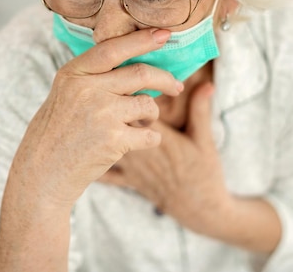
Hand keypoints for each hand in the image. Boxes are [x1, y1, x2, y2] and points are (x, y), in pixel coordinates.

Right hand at [8, 28, 183, 208]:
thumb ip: (92, 77)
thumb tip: (135, 64)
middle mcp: (87, 89)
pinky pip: (150, 134)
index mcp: (73, 74)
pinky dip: (150, 138)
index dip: (141, 40)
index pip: (113, 49)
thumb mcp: (65, 94)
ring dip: (151, 115)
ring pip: (147, 104)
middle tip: (175, 86)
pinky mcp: (113, 140)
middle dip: (165, 79)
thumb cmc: (57, 132)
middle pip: (141, 74)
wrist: (43, 172)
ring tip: (140, 123)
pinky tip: (136, 142)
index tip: (165, 34)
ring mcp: (101, 113)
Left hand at [99, 82, 232, 235]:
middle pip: (115, 124)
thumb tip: (206, 84)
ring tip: (100, 117)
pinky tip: (86, 149)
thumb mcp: (204, 140)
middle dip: (110, 108)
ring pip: (106, 144)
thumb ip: (200, 110)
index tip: (125, 84)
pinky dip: (94, 161)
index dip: (127, 93)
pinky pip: (103, 171)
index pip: (134, 108)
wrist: (200, 209)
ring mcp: (131, 167)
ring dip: (102, 131)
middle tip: (110, 96)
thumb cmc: (204, 173)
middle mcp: (139, 151)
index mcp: (157, 136)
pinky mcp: (128, 180)